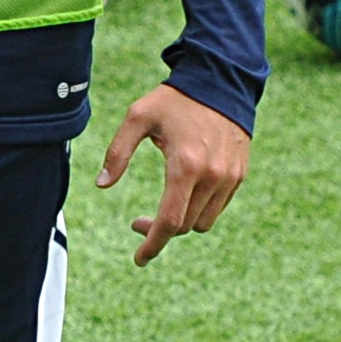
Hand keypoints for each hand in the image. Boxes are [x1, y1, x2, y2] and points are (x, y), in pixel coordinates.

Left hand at [96, 84, 248, 264]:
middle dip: (159, 231)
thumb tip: (102, 185)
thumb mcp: (138, 117)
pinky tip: (183, 195)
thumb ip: (117, 152)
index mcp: (185, 166)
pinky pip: (217, 208)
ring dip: (180, 223)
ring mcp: (229, 177)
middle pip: (184, 226)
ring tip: (163, 208)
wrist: (221, 82)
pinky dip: (199, 210)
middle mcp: (212, 176)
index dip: (152, 244)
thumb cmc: (174, 100)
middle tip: (137, 221)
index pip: (169, 221)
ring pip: (202, 222)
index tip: (139, 258)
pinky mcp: (238, 175)